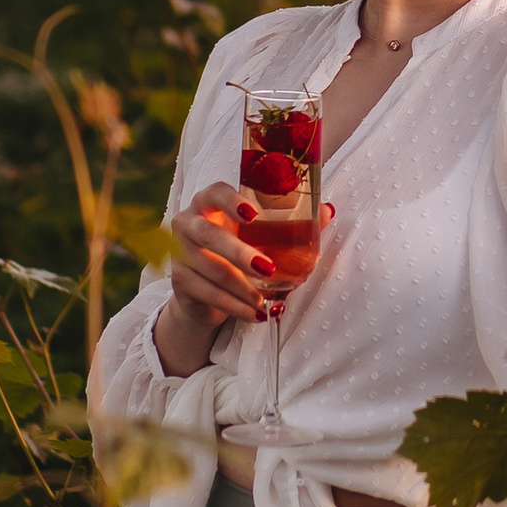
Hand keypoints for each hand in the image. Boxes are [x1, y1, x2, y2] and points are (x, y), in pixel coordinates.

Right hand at [153, 190, 333, 378]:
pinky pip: (207, 294)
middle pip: (209, 234)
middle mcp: (188, 222)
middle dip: (238, 253)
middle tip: (267, 269)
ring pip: (210, 269)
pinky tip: (255, 314)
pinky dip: (235, 307)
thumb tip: (327, 211)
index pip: (215, 192)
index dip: (231, 201)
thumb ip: (291, 222)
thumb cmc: (238, 251)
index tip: (253, 214)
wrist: (206, 292)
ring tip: (265, 301)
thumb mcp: (261, 236)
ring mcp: (179, 252)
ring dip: (242, 288)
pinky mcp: (178, 280)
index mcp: (209, 203)